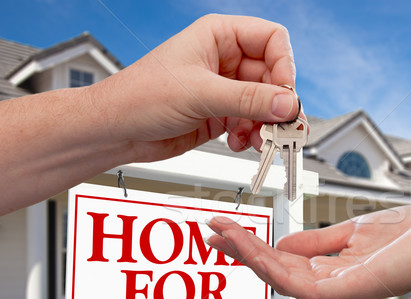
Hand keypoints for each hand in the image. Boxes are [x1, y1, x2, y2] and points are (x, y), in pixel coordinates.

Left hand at [89, 14, 301, 161]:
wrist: (117, 131)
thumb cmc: (140, 96)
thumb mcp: (200, 94)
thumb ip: (248, 100)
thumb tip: (287, 104)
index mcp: (219, 36)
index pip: (271, 40)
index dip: (284, 66)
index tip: (285, 95)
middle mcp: (225, 60)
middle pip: (273, 77)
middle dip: (277, 104)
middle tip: (282, 126)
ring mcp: (224, 89)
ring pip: (265, 104)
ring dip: (266, 125)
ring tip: (260, 140)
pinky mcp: (221, 114)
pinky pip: (251, 123)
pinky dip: (251, 136)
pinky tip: (239, 142)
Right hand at [206, 206, 410, 298]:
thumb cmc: (402, 236)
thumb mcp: (348, 232)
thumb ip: (315, 242)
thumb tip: (281, 243)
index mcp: (327, 269)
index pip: (280, 261)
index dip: (252, 246)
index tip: (226, 228)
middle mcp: (326, 284)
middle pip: (273, 270)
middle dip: (242, 250)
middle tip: (213, 231)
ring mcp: (333, 291)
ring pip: (279, 278)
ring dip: (249, 256)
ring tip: (225, 236)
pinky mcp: (342, 292)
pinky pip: (298, 284)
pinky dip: (272, 267)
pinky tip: (253, 252)